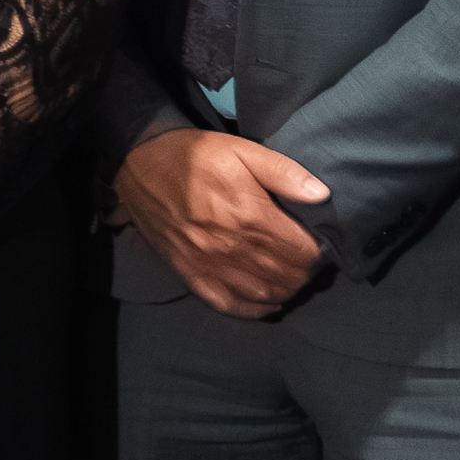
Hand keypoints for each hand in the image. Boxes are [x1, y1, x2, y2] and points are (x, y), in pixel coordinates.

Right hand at [115, 125, 335, 319]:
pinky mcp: (191, 275)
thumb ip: (283, 172)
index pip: (303, 251)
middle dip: (307, 272)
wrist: (138, 166)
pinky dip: (255, 309)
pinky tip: (268, 299)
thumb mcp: (240, 149)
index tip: (321, 242)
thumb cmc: (193, 156)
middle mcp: (231, 246)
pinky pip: (231, 305)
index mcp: (248, 214)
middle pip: (288, 276)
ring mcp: (209, 265)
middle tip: (310, 260)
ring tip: (293, 276)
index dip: (320, 251)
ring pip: (265, 294)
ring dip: (288, 290)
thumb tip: (321, 196)